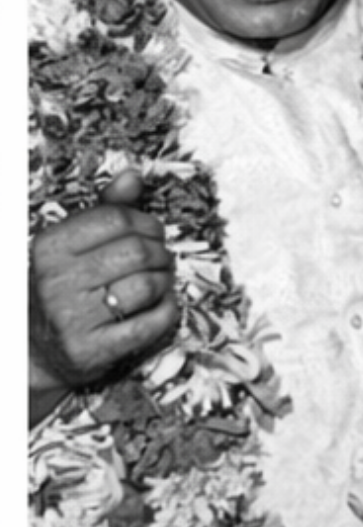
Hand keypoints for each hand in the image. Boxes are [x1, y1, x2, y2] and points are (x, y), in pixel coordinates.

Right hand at [29, 169, 178, 408]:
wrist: (33, 350)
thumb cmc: (65, 286)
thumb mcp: (74, 244)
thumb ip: (106, 208)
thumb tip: (133, 175)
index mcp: (50, 247)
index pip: (117, 218)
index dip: (146, 222)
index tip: (152, 232)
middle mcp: (55, 281)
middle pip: (137, 250)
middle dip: (161, 252)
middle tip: (162, 259)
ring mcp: (70, 319)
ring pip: (146, 285)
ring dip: (165, 281)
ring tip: (160, 281)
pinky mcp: (90, 351)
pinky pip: (149, 323)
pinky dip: (166, 311)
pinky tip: (162, 306)